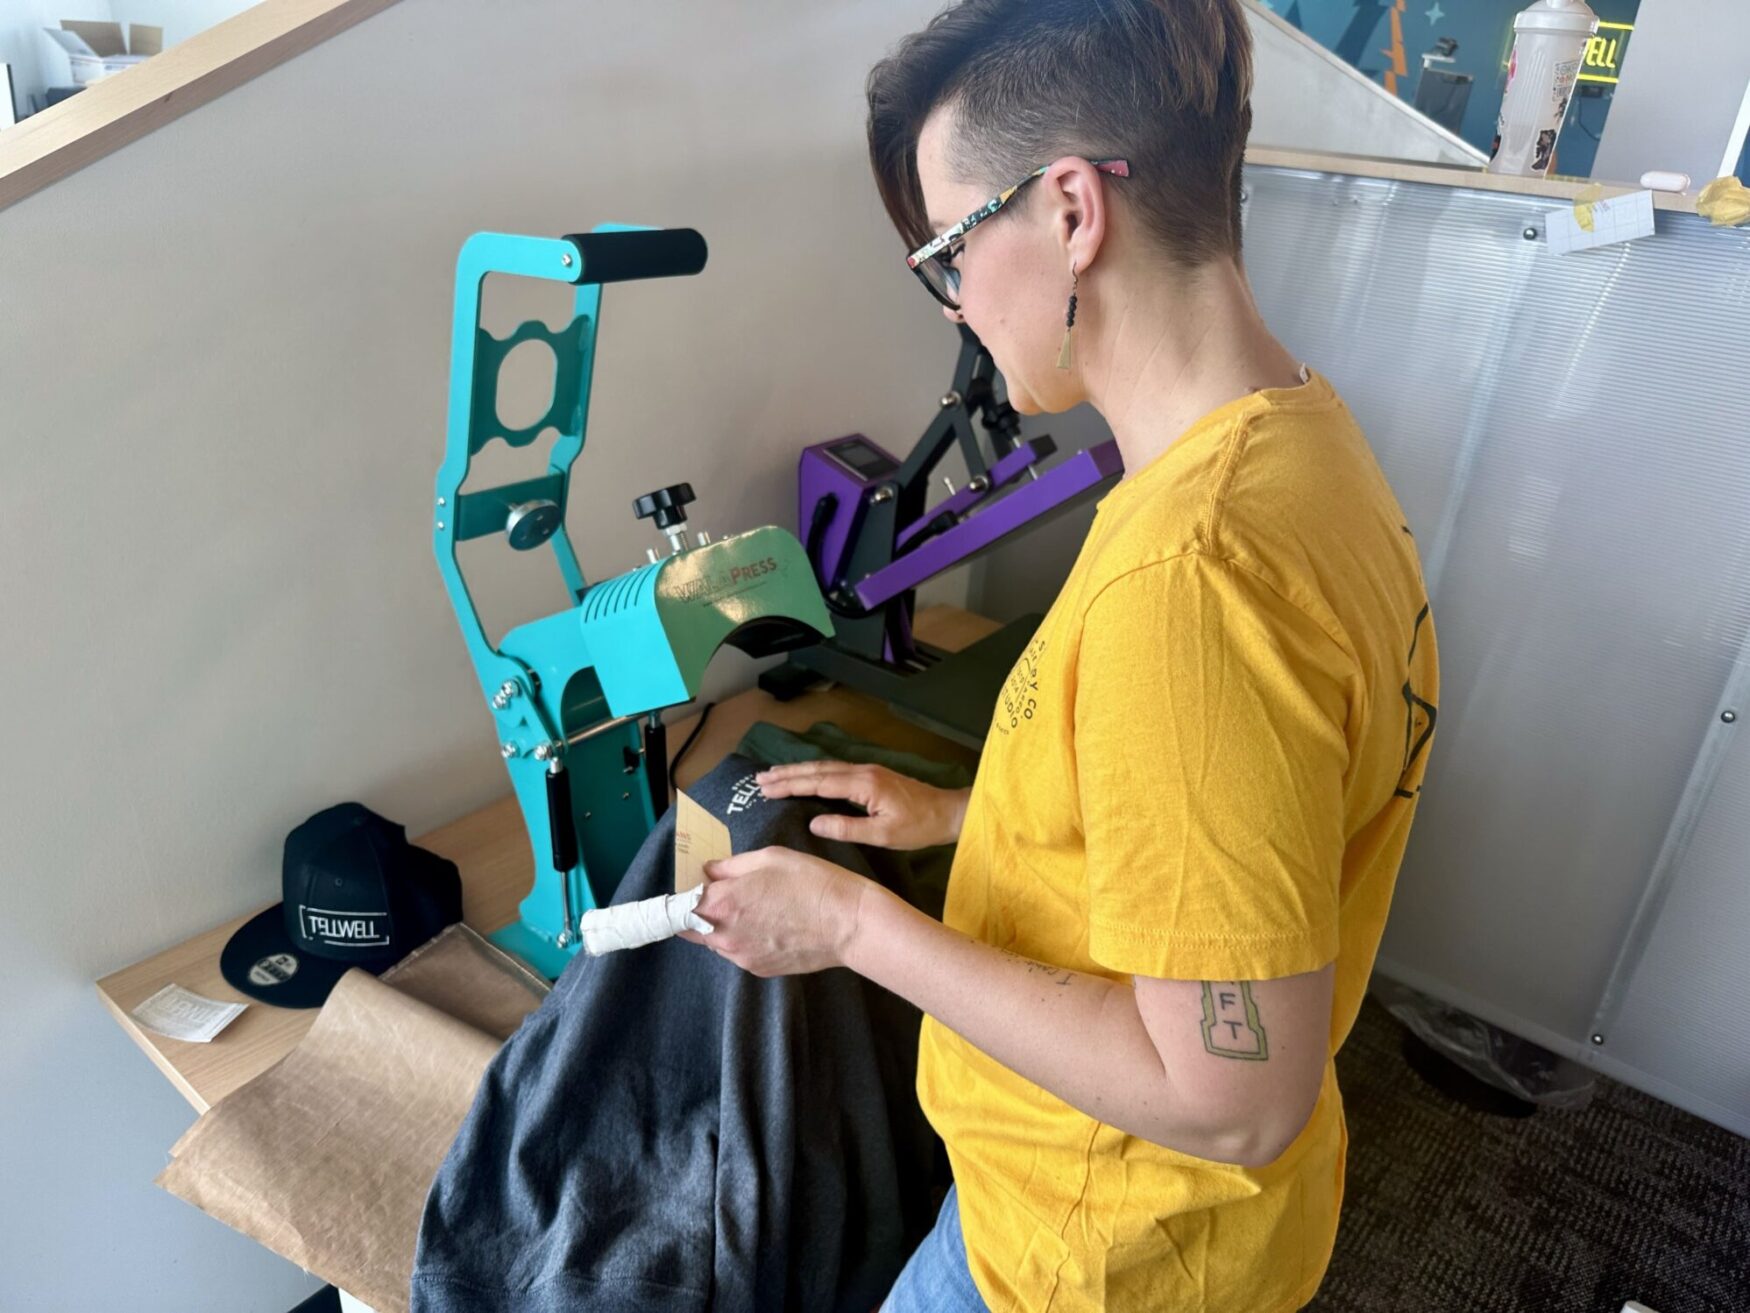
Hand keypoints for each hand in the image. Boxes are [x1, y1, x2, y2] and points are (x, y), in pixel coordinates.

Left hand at [676, 848, 873, 975]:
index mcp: (722, 903)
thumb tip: (708, 871)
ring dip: (722, 926)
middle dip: (700, 910)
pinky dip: (743, 939)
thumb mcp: (770, 858)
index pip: (680, 902)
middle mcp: (724, 935)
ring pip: (715, 940)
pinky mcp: (758, 969)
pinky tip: (769, 925)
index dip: (686, 891)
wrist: (848, 924)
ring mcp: (741, 956)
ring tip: (755, 909)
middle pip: (691, 925)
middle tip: (726, 894)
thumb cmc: (812, 884)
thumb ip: (730, 866)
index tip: (696, 884)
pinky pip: (738, 952)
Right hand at [753, 762, 969, 849]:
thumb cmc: (919, 827)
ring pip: (825, 767)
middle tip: (759, 779)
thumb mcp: (883, 834)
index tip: (765, 788)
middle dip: (787, 774)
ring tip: (773, 775)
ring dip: (798, 771)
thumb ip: (847, 829)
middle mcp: (862, 771)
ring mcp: (867, 771)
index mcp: (863, 784)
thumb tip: (813, 823)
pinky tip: (805, 777)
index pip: (818, 783)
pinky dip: (814, 773)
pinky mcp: (872, 775)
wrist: (949, 813)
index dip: (790, 785)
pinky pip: (835, 771)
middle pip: (818, 770)